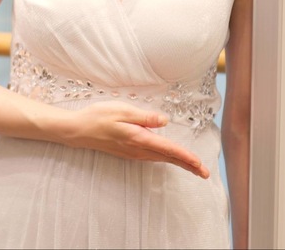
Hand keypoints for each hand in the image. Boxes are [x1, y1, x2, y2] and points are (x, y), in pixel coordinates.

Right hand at [64, 102, 208, 177]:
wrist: (79, 130)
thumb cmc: (99, 117)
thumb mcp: (122, 111)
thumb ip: (144, 117)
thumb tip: (164, 121)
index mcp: (138, 138)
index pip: (167, 149)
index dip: (185, 156)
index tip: (199, 164)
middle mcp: (138, 149)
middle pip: (168, 158)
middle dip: (188, 165)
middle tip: (205, 173)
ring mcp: (134, 153)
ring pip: (162, 159)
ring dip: (179, 163)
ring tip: (195, 167)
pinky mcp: (130, 152)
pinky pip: (153, 157)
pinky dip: (167, 159)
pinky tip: (172, 158)